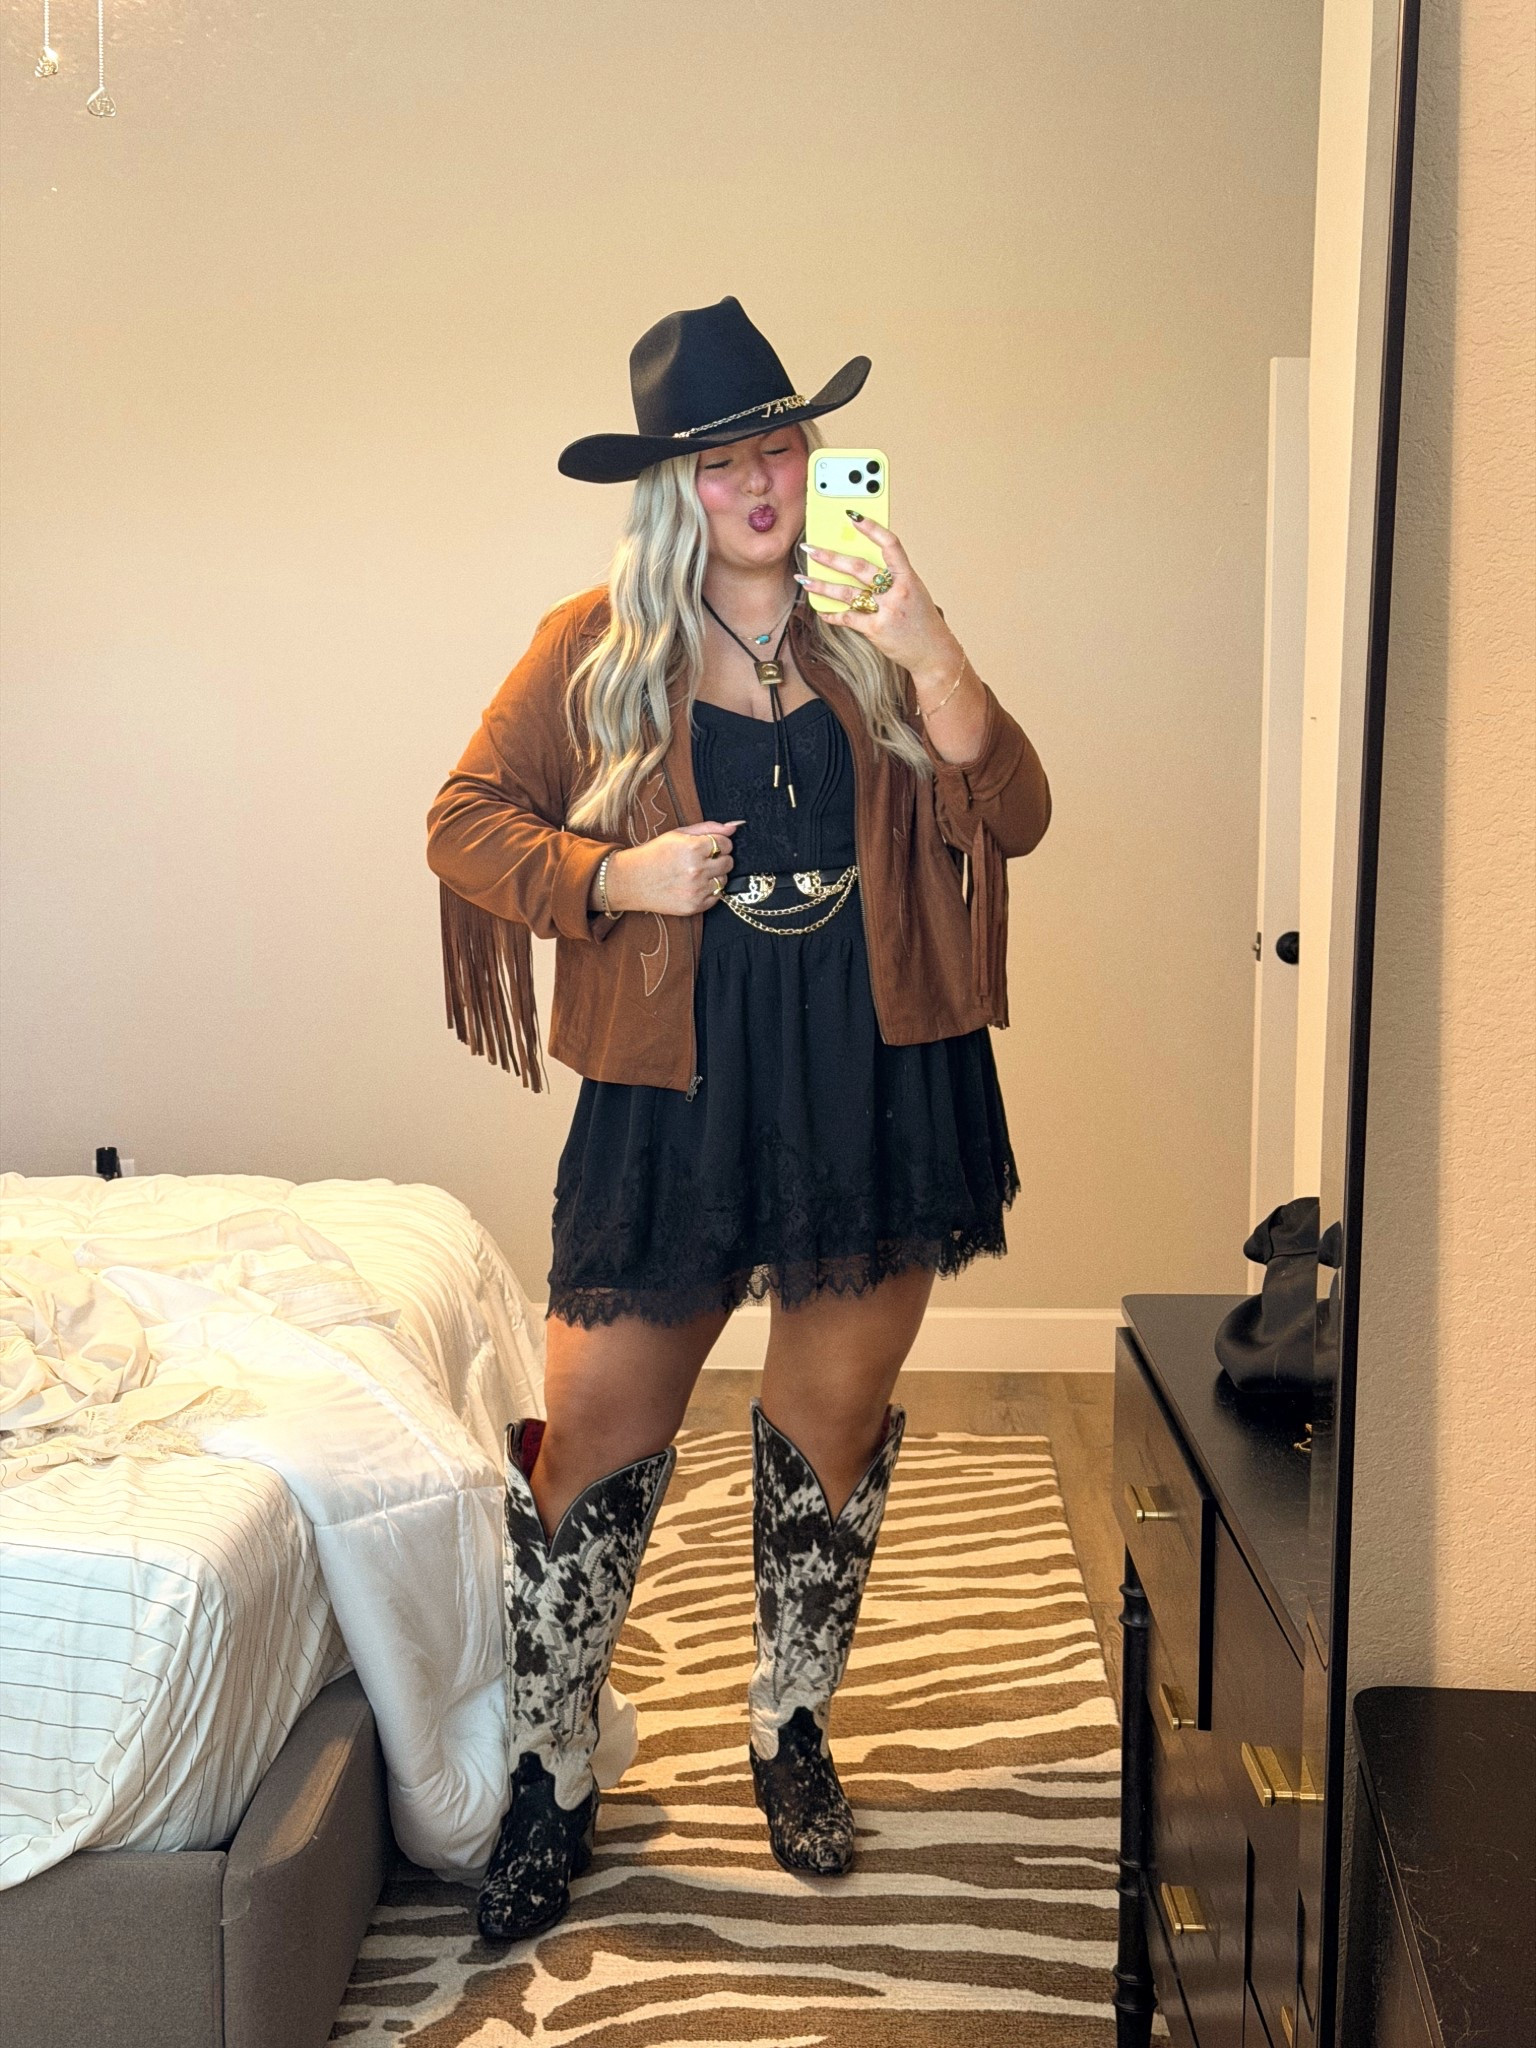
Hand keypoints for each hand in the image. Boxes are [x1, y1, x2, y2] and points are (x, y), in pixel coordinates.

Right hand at [602, 820, 744, 916]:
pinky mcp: (694, 906)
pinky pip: (716, 897)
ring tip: (695, 873)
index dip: (718, 843)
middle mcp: (697, 870)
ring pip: (724, 880)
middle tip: (701, 860)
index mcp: (693, 848)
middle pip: (728, 862)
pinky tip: (693, 885)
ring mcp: (696, 890)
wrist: (631, 881)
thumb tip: (734, 826)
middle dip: (718, 859)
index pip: (726, 843)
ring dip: (714, 876)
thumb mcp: (677, 834)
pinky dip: (709, 891)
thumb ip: (708, 828)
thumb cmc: (653, 854)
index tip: (708, 846)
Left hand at [795, 514, 962, 685]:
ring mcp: (887, 611)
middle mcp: (898, 592)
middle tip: (810, 548)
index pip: (891, 545)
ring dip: (822, 585)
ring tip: (804, 579)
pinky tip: (822, 610)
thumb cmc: (922, 620)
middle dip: (830, 557)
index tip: (853, 516)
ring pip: (848, 593)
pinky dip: (833, 614)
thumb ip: (892, 577)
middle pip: (859, 568)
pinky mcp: (876, 630)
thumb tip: (860, 563)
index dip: (872, 529)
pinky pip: (848, 618)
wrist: (933, 653)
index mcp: (909, 578)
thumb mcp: (914, 592)